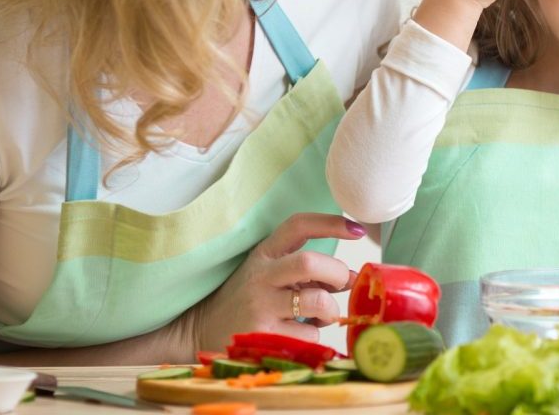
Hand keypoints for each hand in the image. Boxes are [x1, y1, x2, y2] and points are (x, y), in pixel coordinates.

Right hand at [178, 213, 364, 351]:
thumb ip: (306, 272)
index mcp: (264, 254)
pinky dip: (315, 336)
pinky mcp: (263, 336)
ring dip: (330, 310)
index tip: (357, 229)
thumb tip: (351, 278)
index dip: (330, 223)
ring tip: (321, 316)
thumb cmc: (246, 301)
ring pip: (317, 302)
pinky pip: (309, 334)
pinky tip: (299, 335)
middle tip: (342, 283)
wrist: (201, 330)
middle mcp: (261, 276)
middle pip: (309, 262)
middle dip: (337, 272)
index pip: (298, 226)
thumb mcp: (269, 275)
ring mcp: (260, 306)